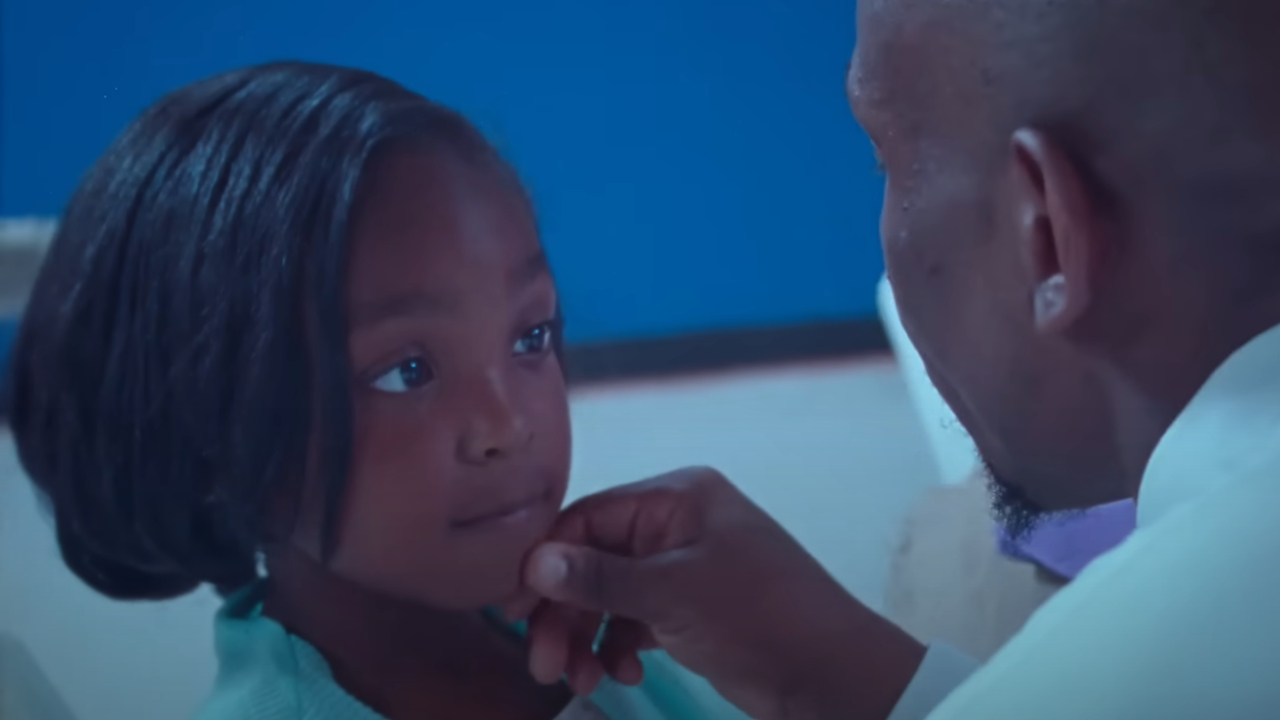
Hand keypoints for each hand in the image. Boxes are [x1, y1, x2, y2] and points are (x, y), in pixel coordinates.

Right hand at [507, 467, 925, 719]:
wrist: (832, 674)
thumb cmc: (755, 615)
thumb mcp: (672, 593)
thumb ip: (599, 577)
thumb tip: (532, 561)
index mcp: (677, 498)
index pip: (588, 518)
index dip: (545, 562)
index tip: (512, 610)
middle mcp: (677, 524)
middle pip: (594, 561)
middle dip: (566, 613)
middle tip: (544, 665)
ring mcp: (686, 567)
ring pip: (611, 595)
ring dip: (588, 637)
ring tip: (581, 681)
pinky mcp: (693, 609)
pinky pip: (637, 619)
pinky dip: (621, 646)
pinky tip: (622, 675)